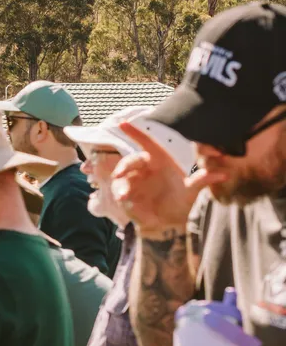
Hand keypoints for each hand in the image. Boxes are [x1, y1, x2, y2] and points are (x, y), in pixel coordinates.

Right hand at [113, 121, 220, 238]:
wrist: (169, 222)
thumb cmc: (180, 201)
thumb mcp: (192, 191)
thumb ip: (203, 180)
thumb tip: (225, 174)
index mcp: (158, 160)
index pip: (146, 142)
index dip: (134, 132)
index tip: (122, 123)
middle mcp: (143, 167)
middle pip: (130, 161)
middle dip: (123, 167)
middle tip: (119, 175)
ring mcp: (132, 180)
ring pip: (122, 177)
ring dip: (121, 186)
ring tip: (123, 196)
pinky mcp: (125, 193)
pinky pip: (119, 191)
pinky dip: (120, 194)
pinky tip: (123, 200)